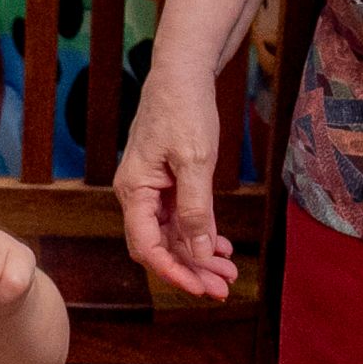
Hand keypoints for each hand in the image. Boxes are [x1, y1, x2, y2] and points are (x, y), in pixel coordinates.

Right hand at [114, 64, 237, 299]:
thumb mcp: (195, 162)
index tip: (201, 288)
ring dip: (197, 255)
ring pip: (170, 235)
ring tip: (228, 271)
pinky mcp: (163, 183)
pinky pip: (177, 218)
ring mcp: (149, 190)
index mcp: (134, 192)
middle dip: (189, 269)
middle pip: (158, 246)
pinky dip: (198, 234)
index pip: (147, 246)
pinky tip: (219, 245)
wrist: (180, 75)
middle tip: (223, 288)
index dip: (173, 272)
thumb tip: (198, 250)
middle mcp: (136, 196)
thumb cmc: (183, 112)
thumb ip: (195, 209)